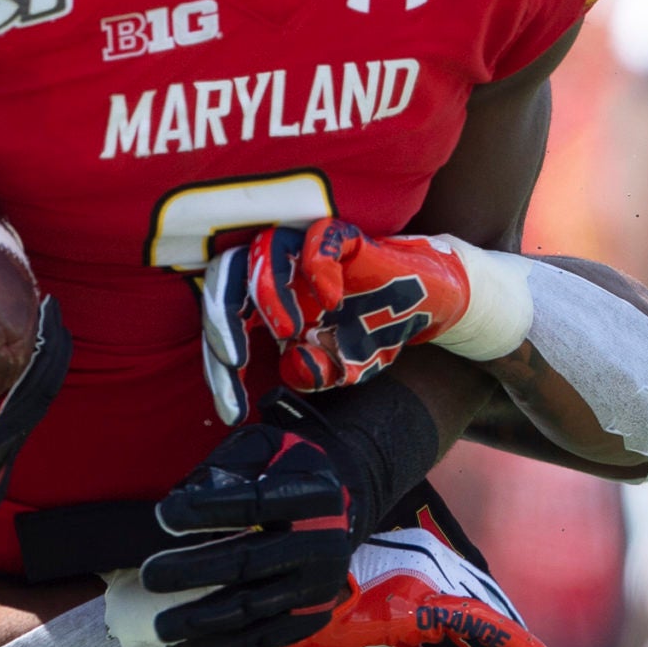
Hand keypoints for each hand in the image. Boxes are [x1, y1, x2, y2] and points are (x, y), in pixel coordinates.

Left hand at [138, 397, 378, 646]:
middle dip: (194, 572)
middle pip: (250, 562)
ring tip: (158, 626)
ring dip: (201, 620)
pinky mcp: (308, 619)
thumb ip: (231, 463)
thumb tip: (185, 494)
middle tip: (149, 575)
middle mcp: (322, 545)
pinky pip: (259, 641)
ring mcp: (316, 588)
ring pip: (252, 609)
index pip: (256, 503)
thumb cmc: (286, 474)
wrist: (335, 511)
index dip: (209, 510)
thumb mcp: (268, 447)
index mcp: (312, 496)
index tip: (163, 514)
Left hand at [202, 220, 499, 421]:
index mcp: (268, 309)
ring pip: (265, 249)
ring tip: (288, 330)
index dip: (220, 369)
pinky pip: (319, 236)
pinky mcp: (344, 239)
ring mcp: (308, 255)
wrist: (427, 303)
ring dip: (267, 290)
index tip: (231, 409)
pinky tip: (331, 298)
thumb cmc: (376, 330)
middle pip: (228, 282)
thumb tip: (294, 367)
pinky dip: (317, 263)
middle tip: (233, 361)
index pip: (225, 329)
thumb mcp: (346, 368)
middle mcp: (280, 277)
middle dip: (221, 322)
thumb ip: (316, 373)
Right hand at [259, 525, 555, 646]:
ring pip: (489, 623)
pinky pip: (475, 621)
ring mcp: (426, 578)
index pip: (476, 614)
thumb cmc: (315, 606)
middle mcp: (432, 566)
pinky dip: (509, 641)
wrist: (277, 584)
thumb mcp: (374, 646)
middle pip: (488, 619)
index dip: (503, 645)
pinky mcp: (414, 599)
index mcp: (423, 572)